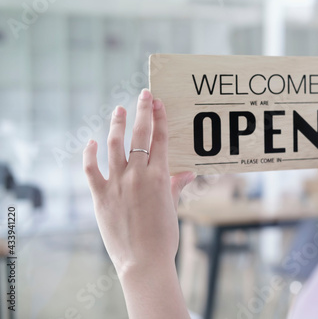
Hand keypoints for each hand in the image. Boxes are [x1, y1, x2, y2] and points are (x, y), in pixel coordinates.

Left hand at [83, 89, 195, 275]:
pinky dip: (90, 153)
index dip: (160, 118)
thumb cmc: (164, 237)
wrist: (144, 261)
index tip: (158, 102)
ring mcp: (117, 183)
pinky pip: (91, 169)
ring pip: (115, 144)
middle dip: (142, 111)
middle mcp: (138, 175)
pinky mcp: (101, 195)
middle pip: (140, 134)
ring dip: (116, 123)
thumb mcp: (173, 208)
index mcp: (160, 177)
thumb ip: (176, 185)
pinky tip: (92, 141)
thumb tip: (187, 172)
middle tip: (143, 95)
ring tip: (118, 109)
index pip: (160, 139)